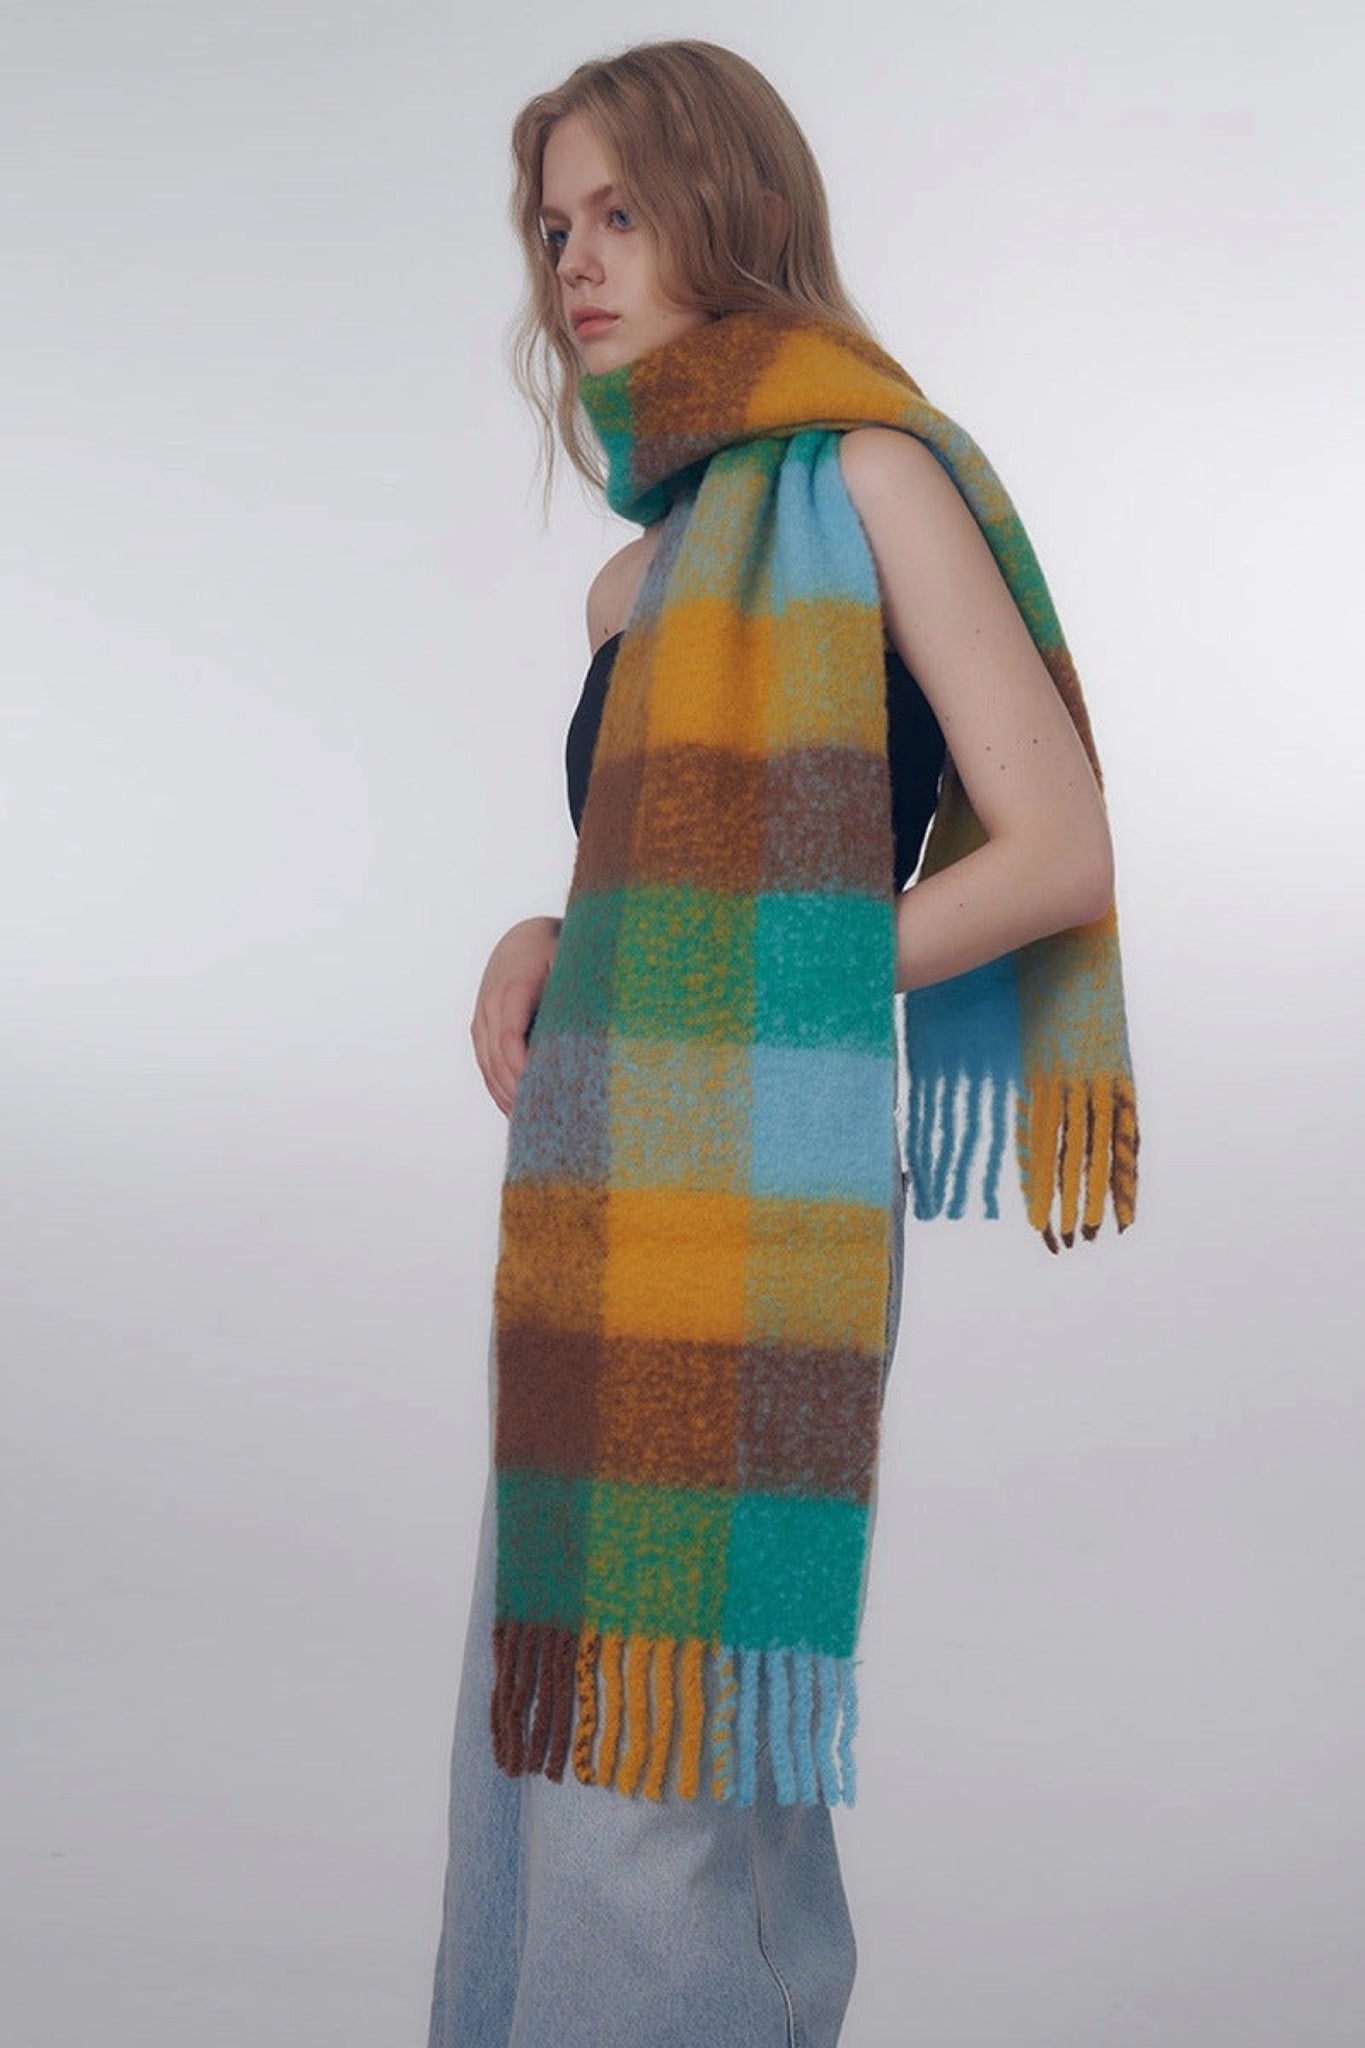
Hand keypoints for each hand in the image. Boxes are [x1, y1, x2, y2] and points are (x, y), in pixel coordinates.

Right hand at [469, 916, 560, 1114]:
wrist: (522, 937)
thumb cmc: (553, 950)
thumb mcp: (568, 964)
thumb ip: (575, 993)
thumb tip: (600, 1028)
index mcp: (512, 988)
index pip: (510, 1038)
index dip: (523, 1069)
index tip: (543, 1092)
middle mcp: (490, 1005)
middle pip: (496, 1058)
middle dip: (516, 1090)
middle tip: (543, 1116)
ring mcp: (481, 1019)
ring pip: (487, 1065)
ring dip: (506, 1094)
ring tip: (531, 1120)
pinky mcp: (480, 1030)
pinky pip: (485, 1064)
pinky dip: (498, 1088)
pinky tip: (514, 1109)